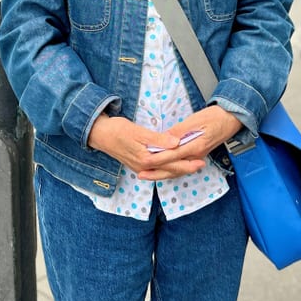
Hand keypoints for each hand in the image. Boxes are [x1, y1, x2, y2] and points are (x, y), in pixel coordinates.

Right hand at [88, 107, 243, 181]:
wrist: (99, 134)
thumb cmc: (117, 130)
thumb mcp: (137, 131)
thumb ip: (157, 139)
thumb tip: (175, 143)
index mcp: (146, 158)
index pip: (171, 161)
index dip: (186, 159)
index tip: (199, 157)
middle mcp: (144, 166)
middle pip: (169, 169)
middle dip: (186, 167)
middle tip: (201, 163)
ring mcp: (140, 167)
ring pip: (164, 171)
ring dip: (178, 168)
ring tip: (192, 165)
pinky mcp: (138, 164)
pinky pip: (157, 169)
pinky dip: (168, 167)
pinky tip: (173, 165)